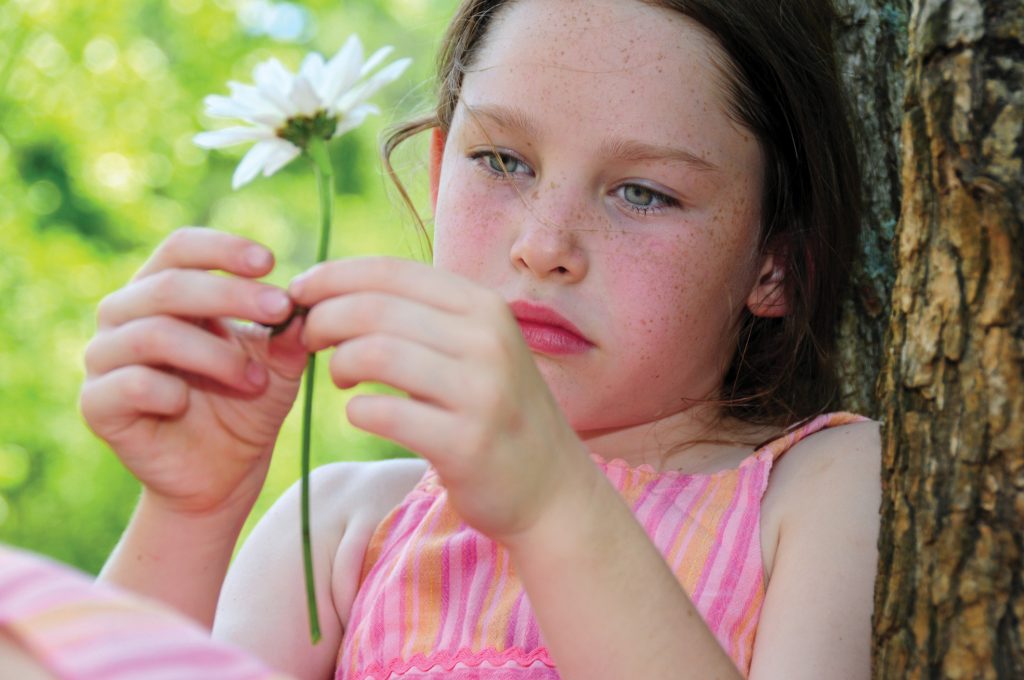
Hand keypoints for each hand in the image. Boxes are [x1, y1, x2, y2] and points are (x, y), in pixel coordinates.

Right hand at [80, 228, 307, 517]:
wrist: (225, 473)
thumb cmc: (247, 406)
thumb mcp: (278, 364)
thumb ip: (288, 331)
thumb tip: (304, 300)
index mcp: (162, 291)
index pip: (180, 248)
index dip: (223, 249)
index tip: (271, 263)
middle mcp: (124, 316)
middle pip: (170, 285)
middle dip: (232, 295)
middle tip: (280, 310)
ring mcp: (104, 359)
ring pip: (153, 333)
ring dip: (215, 354)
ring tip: (254, 379)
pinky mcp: (97, 405)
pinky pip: (130, 384)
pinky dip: (170, 392)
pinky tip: (190, 404)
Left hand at [290, 256, 592, 542]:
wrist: (550, 487)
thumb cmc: (496, 411)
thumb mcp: (474, 347)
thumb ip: (419, 317)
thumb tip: (333, 291)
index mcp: (483, 306)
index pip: (390, 271)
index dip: (332, 276)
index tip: (300, 293)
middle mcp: (487, 339)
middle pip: (374, 309)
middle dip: (322, 318)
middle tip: (308, 338)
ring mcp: (480, 391)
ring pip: (374, 354)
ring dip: (339, 364)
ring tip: (340, 378)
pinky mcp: (465, 442)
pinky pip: (384, 413)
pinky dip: (358, 411)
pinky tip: (363, 414)